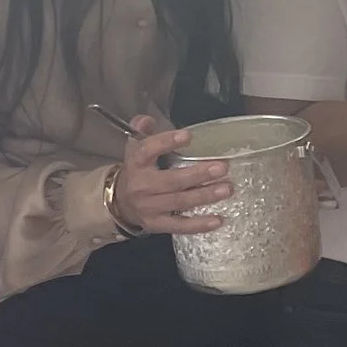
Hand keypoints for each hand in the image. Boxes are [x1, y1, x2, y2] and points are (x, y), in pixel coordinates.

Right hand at [109, 117, 232, 236]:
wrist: (119, 203)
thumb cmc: (136, 171)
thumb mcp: (135, 147)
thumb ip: (142, 130)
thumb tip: (148, 120)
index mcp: (136, 163)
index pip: (148, 150)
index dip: (166, 142)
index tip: (189, 136)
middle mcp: (141, 186)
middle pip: (171, 180)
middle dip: (198, 175)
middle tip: (222, 167)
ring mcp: (149, 207)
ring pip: (180, 202)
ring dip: (205, 196)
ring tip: (227, 188)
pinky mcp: (157, 224)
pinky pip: (180, 226)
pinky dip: (199, 225)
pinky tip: (218, 220)